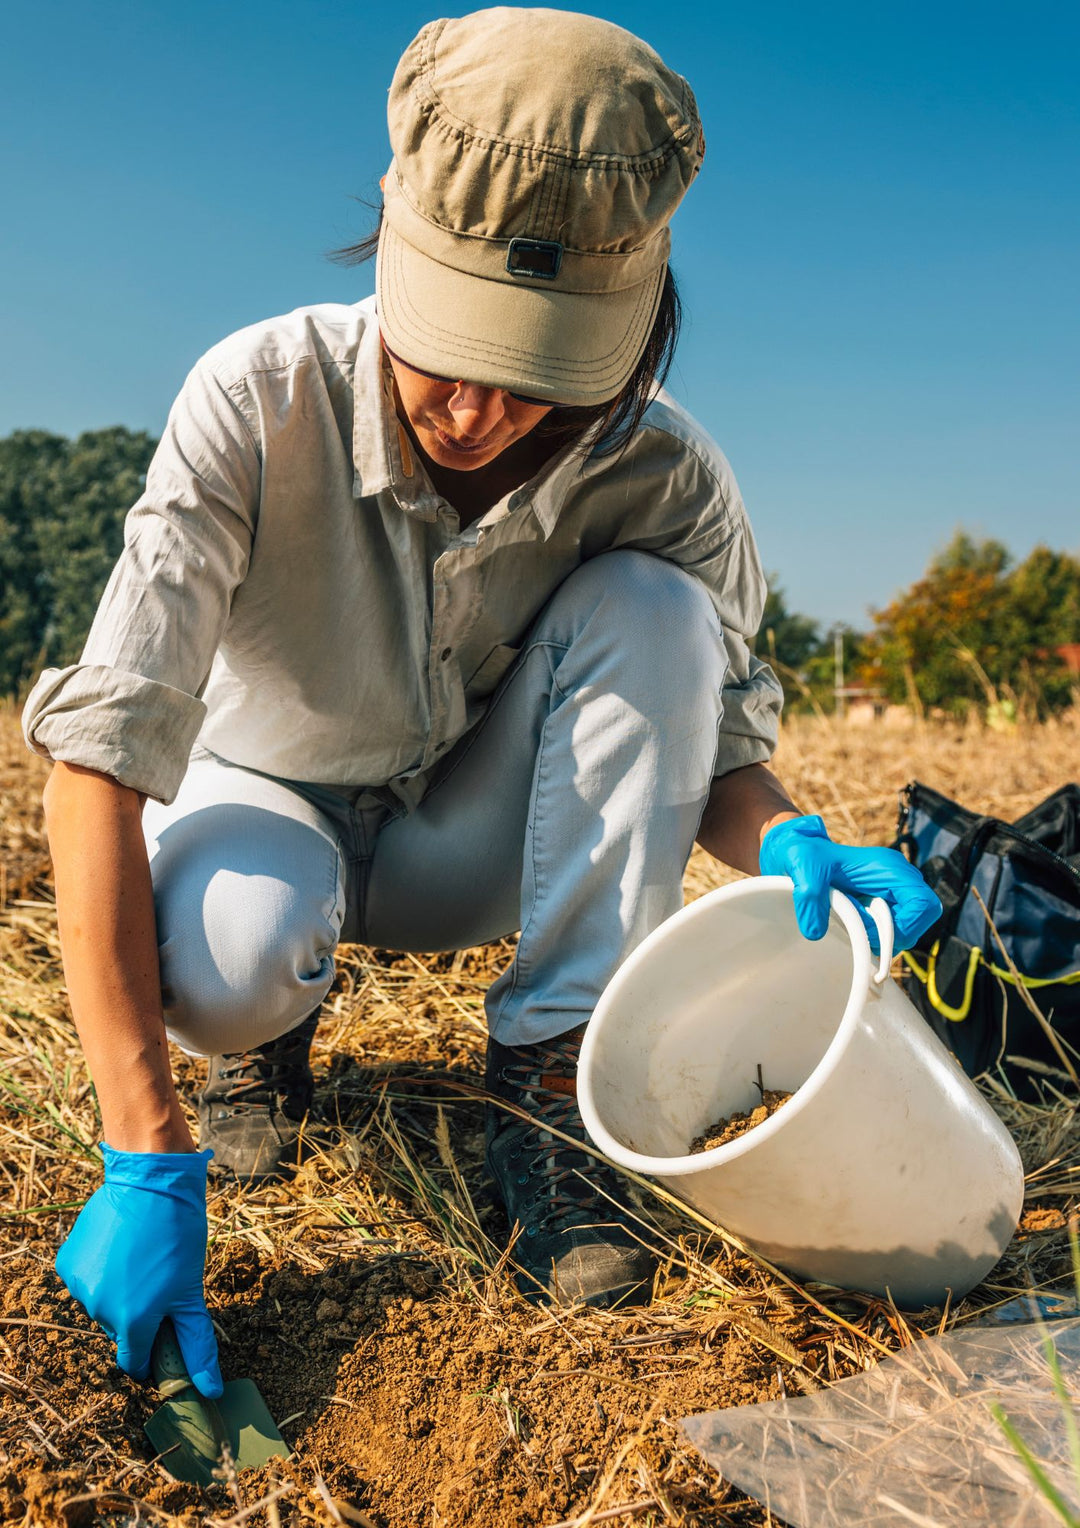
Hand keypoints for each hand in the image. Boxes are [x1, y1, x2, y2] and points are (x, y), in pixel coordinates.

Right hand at [55, 1145, 221, 1396]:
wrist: (150, 1182)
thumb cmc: (177, 1236)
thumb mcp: (191, 1291)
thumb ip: (197, 1345)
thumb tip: (210, 1390)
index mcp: (131, 1323)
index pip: (135, 1362)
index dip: (151, 1353)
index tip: (162, 1334)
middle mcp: (99, 1310)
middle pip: (120, 1330)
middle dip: (138, 1315)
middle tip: (158, 1281)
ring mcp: (79, 1285)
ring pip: (102, 1304)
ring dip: (118, 1291)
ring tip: (140, 1258)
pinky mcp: (67, 1261)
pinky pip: (85, 1279)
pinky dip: (100, 1270)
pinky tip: (119, 1247)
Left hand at [760, 814, 941, 952]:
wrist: (796, 851)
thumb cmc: (804, 855)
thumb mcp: (803, 871)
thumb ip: (809, 898)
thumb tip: (815, 932)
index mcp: (889, 868)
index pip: (925, 904)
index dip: (907, 927)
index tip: (874, 935)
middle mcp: (898, 878)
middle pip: (919, 921)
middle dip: (893, 937)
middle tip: (860, 934)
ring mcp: (893, 891)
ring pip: (907, 928)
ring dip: (882, 937)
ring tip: (852, 927)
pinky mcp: (883, 901)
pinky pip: (893, 929)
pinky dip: (876, 936)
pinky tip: (853, 928)